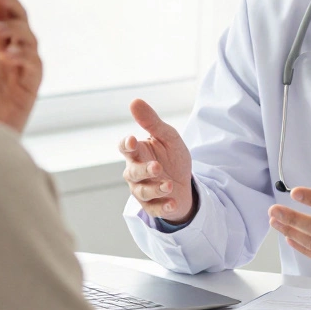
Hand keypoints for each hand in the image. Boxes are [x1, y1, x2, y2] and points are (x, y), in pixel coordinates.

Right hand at [120, 99, 194, 222]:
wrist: (185, 184)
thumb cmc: (172, 158)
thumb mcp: (168, 137)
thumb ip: (152, 122)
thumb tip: (134, 101)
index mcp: (138, 152)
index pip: (125, 147)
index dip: (126, 145)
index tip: (132, 141)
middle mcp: (135, 172)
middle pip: (132, 172)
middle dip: (144, 170)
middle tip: (157, 167)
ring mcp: (142, 190)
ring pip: (142, 191)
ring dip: (155, 188)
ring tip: (169, 185)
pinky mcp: (152, 206)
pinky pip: (154, 208)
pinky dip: (163, 207)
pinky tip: (173, 203)